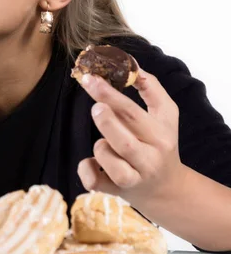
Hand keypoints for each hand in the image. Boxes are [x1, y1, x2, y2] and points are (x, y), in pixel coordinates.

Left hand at [77, 68, 187, 206]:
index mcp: (159, 136)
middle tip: (96, 107)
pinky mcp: (116, 191)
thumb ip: (150, 87)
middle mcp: (148, 158)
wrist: (167, 188)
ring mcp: (133, 177)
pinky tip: (94, 165)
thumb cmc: (160, 143)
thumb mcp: (165, 114)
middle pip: (123, 140)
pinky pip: (92, 180)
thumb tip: (131, 61)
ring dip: (99, 147)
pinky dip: (86, 170)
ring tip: (107, 146)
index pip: (132, 112)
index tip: (91, 78)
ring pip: (106, 158)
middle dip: (106, 121)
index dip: (110, 94)